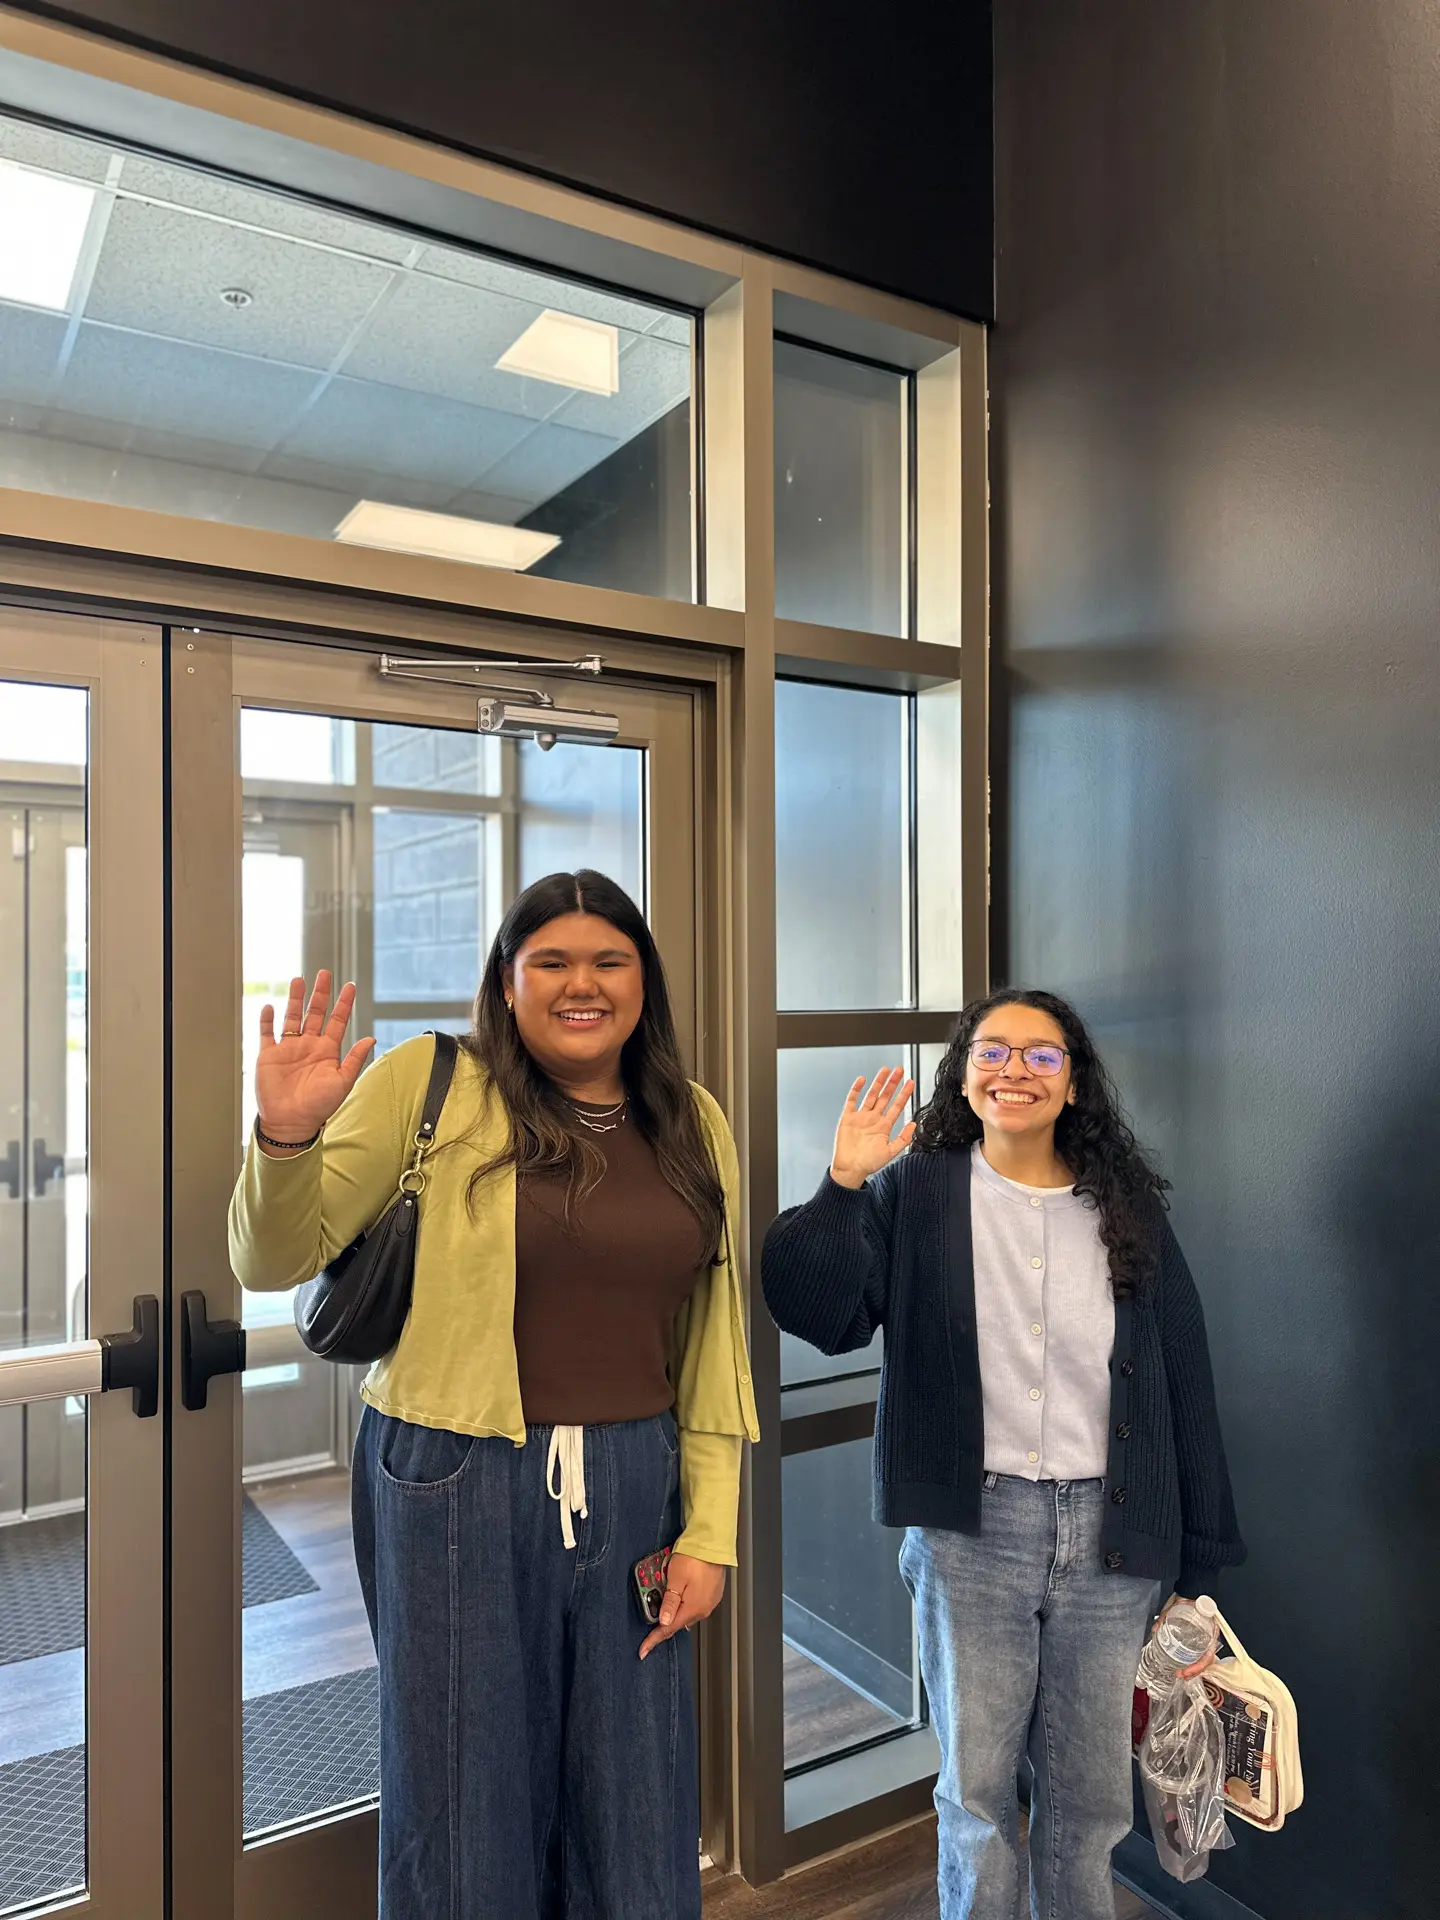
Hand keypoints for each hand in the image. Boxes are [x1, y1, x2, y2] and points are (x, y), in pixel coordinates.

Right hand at [254, 971, 374, 1148]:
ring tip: (298, 980)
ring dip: (295, 999)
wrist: (291, 1123)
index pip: (338, 1021)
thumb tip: (371, 1038)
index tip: (349, 986)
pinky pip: (267, 1033)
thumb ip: (355, 1059)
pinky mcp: (269, 1055)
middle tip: (324, 974)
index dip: (344, 1003)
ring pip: (292, 1016)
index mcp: (327, 1050)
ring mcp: (288, 1048)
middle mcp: (308, 1045)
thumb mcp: (342, 1082)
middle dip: (320, 993)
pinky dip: (266, 1020)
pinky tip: (269, 1007)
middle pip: (315, 1013)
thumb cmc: (318, 1107)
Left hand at [639, 1554, 725, 1659]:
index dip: (653, 1640)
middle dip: (665, 1618)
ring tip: (669, 1592)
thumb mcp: (675, 1579)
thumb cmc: (694, 1558)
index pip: (668, 1629)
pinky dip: (686, 1601)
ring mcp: (710, 1602)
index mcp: (692, 1608)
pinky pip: (696, 1603)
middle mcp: (703, 1609)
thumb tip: (663, 1622)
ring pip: (687, 1612)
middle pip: (678, 1621)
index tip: (643, 1650)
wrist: (712, 1544)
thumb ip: (669, 1602)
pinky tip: (682, 1590)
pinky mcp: (713, 1594)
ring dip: (676, 1607)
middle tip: (654, 1605)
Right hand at [829, 1068, 915, 1189]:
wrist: (850, 1169)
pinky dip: (856, 1089)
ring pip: (871, 1095)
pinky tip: (862, 1080)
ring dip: (878, 1083)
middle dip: (892, 1083)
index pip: (896, 1106)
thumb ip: (903, 1138)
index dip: (904, 1094)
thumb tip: (914, 1124)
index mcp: (884, 1126)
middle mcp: (873, 1119)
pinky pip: (852, 1100)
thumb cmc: (869, 1163)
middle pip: (885, 1097)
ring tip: (885, 1070)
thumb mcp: (891, 1152)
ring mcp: (861, 1117)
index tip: (910, 1083)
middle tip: (899, 1070)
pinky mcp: (848, 1117)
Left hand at [1153, 1593, 1217, 1680]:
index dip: (1197, 1667)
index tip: (1185, 1672)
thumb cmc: (1192, 1597)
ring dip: (1193, 1668)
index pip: (1208, 1656)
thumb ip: (1165, 1617)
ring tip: (1181, 1673)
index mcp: (1210, 1632)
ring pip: (1203, 1658)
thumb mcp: (1177, 1606)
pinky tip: (1184, 1663)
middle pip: (1206, 1661)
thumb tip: (1155, 1629)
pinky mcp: (1200, 1636)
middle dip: (1193, 1671)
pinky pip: (1199, 1651)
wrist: (1196, 1588)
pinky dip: (1193, 1659)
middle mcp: (1210, 1637)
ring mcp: (1206, 1637)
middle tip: (1180, 1675)